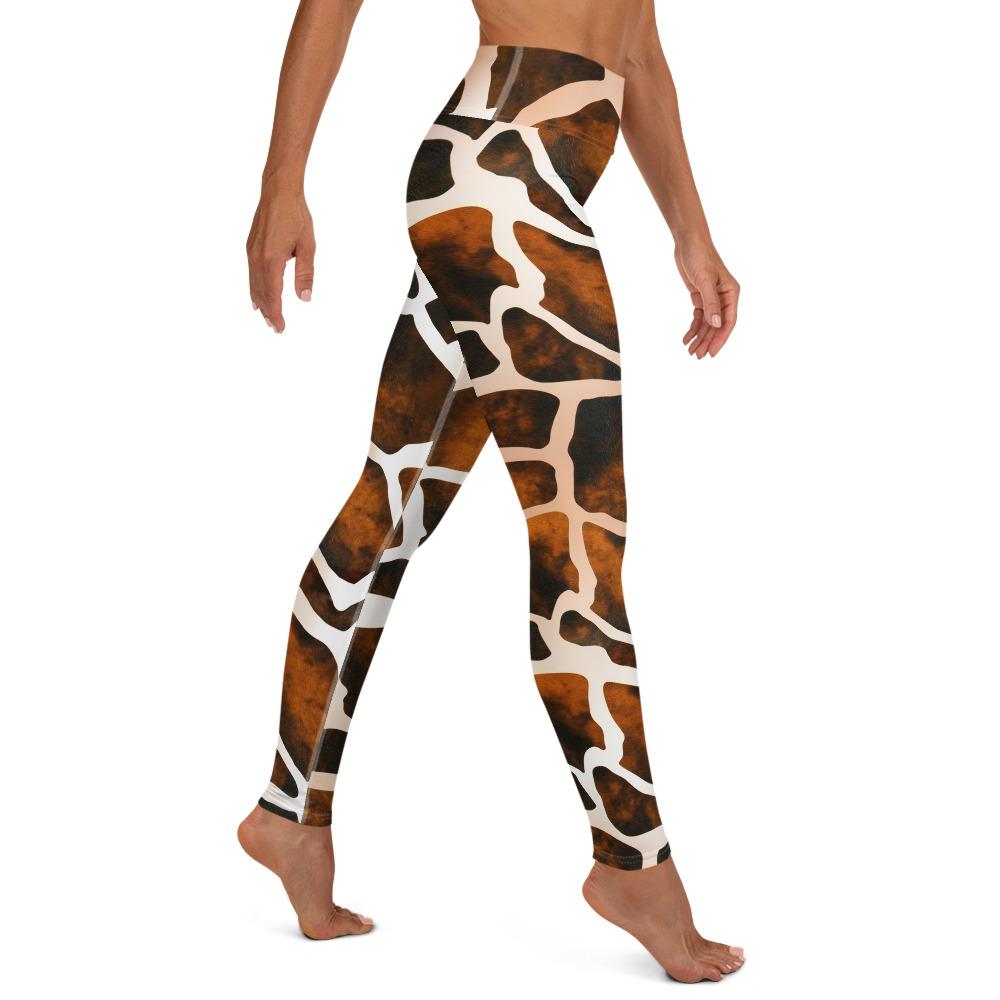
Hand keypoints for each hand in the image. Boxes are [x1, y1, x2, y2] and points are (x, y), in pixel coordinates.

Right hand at [246, 184, 314, 333]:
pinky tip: (256, 296)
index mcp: (272, 260)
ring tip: (266, 317)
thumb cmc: (295, 215)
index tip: (280, 328)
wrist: (278, 191)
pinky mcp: (250, 247)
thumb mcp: (308, 246)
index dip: (276, 314)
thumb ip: (305, 274)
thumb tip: (305, 299)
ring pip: (253, 285)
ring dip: (260, 302)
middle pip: (261, 293)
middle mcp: (257, 258)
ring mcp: (251, 252)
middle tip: (275, 328)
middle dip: (268, 312)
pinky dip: (254, 288)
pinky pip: (251, 274)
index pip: (273, 295)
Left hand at [674, 237, 739, 358]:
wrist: (688, 241)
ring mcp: (712, 297)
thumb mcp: (704, 280)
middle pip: (717, 325)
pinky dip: (693, 327)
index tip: (711, 352)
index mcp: (731, 293)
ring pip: (707, 323)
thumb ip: (711, 302)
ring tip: (690, 351)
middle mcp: (724, 297)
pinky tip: (686, 338)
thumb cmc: (700, 256)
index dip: (720, 339)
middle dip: (708, 341)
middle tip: (697, 356)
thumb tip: (716, 325)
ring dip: (699, 337)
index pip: (728, 321)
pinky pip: (699, 317)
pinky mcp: (701, 296)